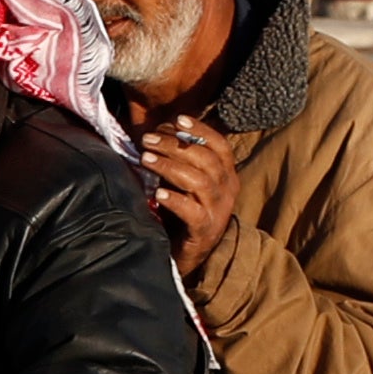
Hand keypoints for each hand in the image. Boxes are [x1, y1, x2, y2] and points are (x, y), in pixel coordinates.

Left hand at [136, 111, 242, 271]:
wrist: (186, 254)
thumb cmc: (182, 213)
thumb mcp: (183, 182)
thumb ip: (178, 160)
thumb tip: (156, 132)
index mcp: (226, 175)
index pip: (220, 145)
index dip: (200, 129)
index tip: (177, 119)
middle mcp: (227, 190)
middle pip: (206, 159)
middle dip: (175, 145)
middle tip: (148, 140)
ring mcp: (218, 211)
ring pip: (200, 181)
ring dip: (170, 167)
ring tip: (146, 159)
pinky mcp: (204, 231)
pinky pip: (193, 212)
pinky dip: (176, 201)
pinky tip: (158, 194)